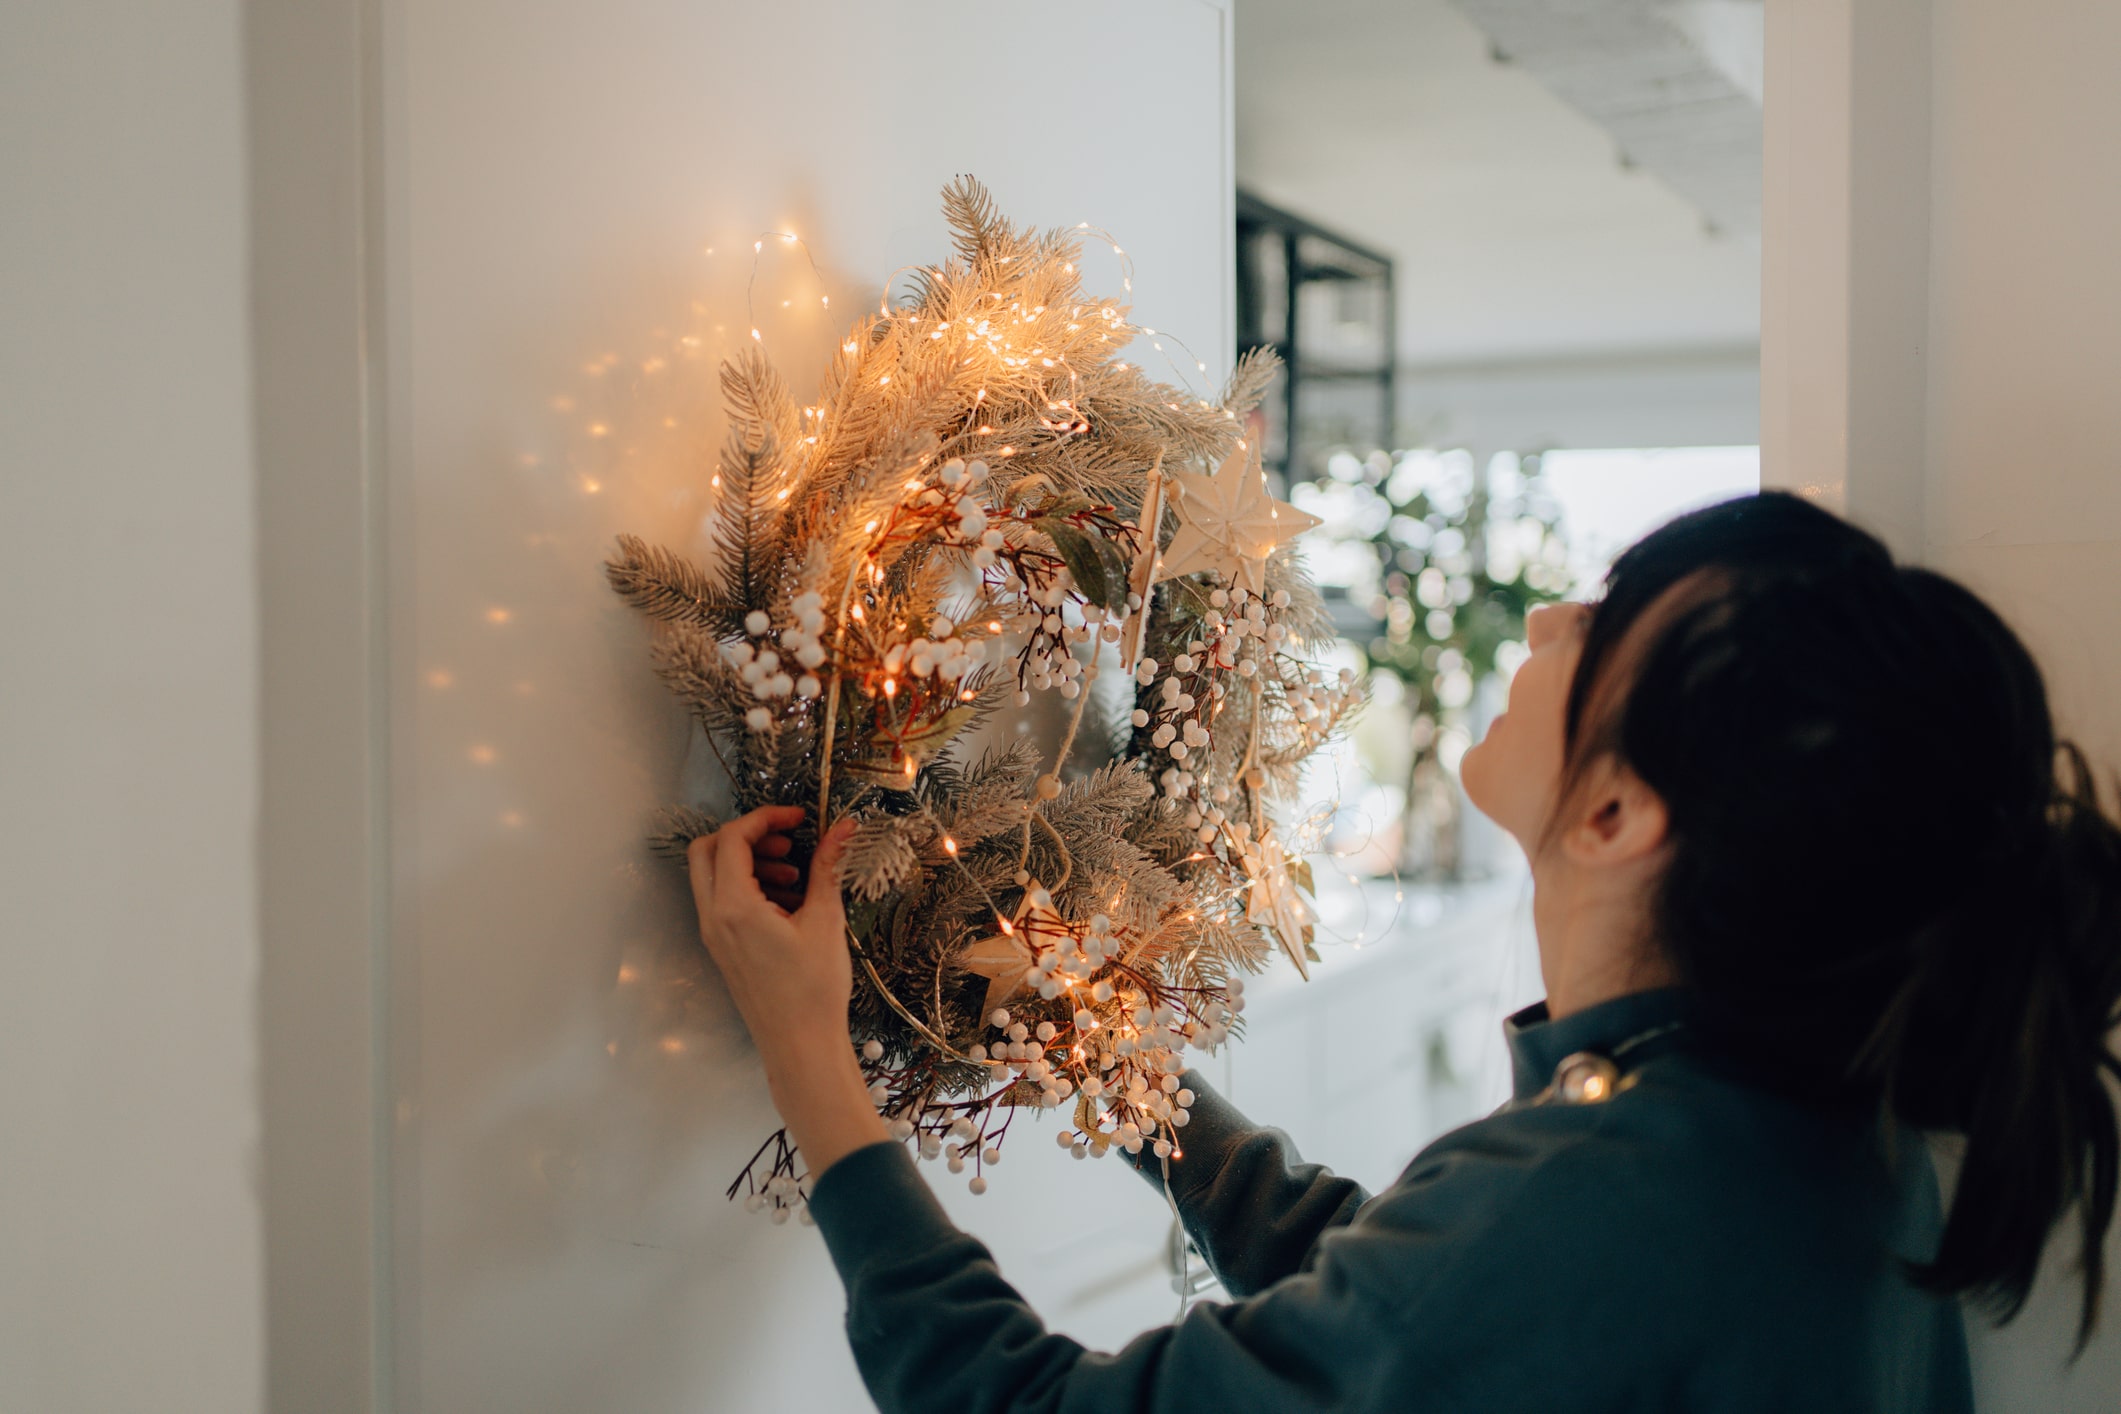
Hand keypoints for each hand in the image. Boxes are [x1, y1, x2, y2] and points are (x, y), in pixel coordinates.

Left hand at [687, 805, 856, 1056]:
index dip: (765, 818)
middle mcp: (714, 918)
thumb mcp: (825, 921)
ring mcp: (714, 935)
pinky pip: (723, 902)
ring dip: (749, 862)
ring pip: (713, 876)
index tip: (798, 817)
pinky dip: (749, 887)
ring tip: (795, 874)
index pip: (733, 838)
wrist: (800, 1046)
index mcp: (734, 907)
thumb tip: (843, 828)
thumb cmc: (813, 991)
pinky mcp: (723, 949)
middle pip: (708, 851)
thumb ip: (828, 867)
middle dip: (747, 836)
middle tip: (787, 841)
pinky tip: (789, 901)